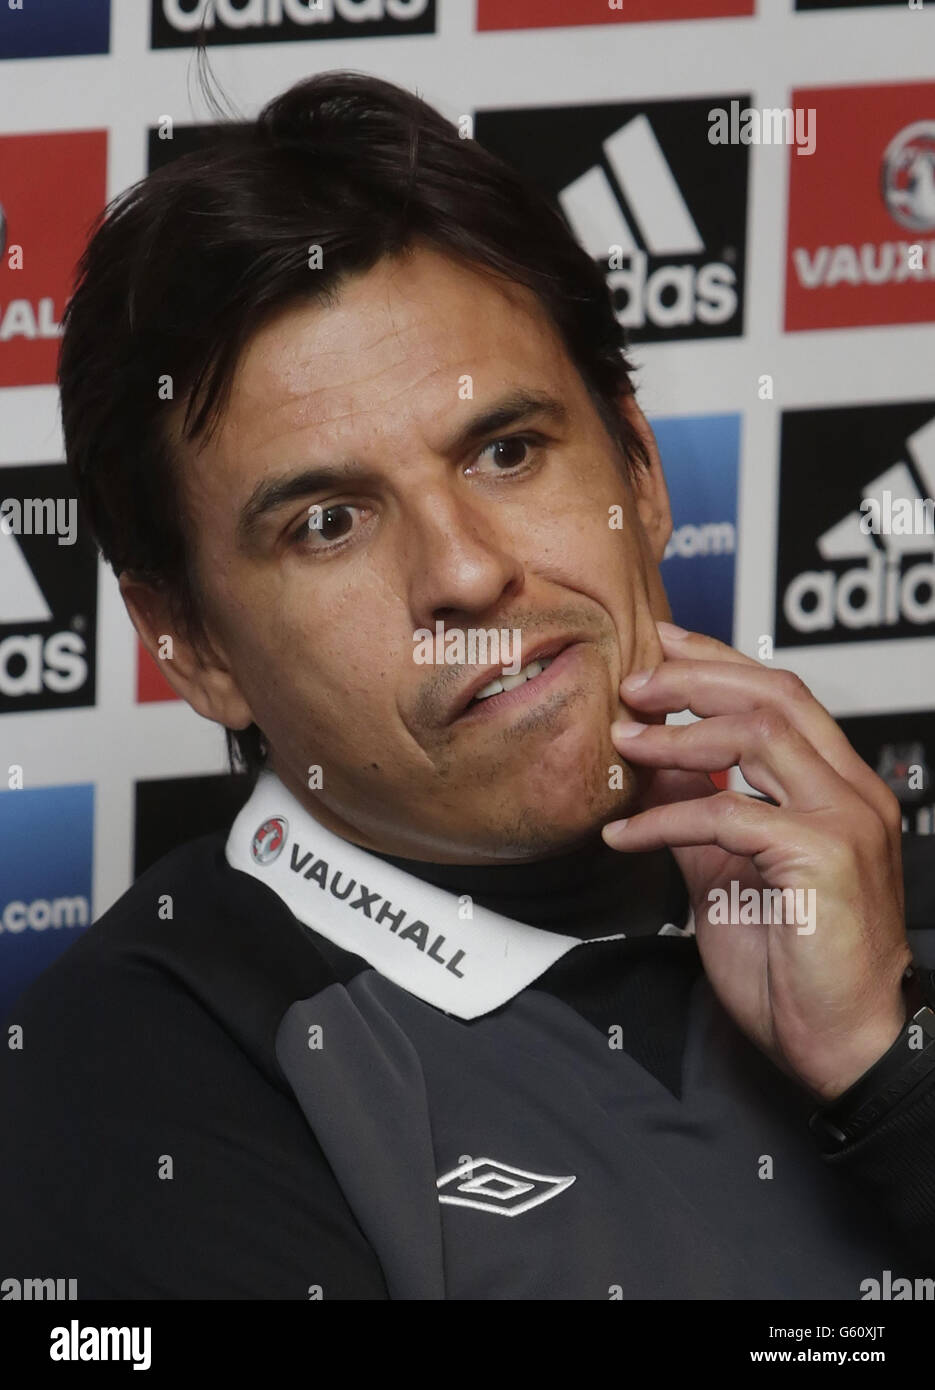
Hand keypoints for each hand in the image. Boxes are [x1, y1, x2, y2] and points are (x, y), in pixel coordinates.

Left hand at [603, 620, 910, 1102]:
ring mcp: (844, 821)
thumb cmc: (795, 968)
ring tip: (624, 741)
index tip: (664, 646)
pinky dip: (668, 818)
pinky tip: (627, 835)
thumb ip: (700, 818)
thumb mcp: (728, 877)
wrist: (842, 1046)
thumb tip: (659, 770)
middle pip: (775, 695)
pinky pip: (729, 814)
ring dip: (679, 734)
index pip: (783, 696)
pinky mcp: (823, 857)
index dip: (720, 662)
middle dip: (697, 677)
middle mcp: (851, 793)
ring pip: (759, 735)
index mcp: (837, 790)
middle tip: (635, 683)